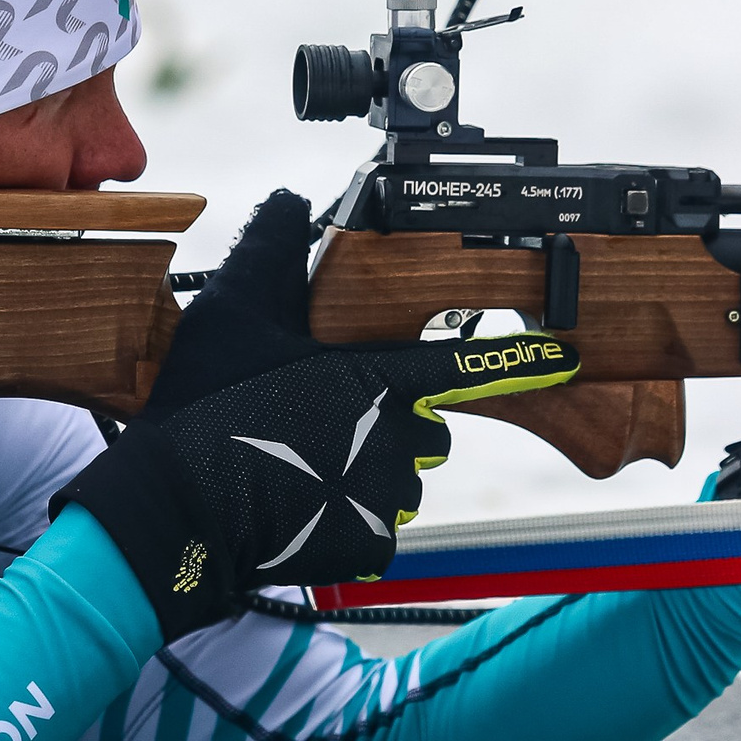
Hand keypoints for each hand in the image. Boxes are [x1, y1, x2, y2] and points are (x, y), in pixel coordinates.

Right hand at [56, 191, 578, 638]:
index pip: (460, 361)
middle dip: (390, 420)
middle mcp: (392, 433)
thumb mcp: (231, 311)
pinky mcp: (366, 539)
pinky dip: (345, 514)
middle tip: (324, 419)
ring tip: (302, 461)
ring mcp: (382, 492)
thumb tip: (288, 201)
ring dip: (367, 468)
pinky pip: (376, 522)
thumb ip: (271, 250)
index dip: (516, 360)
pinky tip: (297, 499)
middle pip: (424, 423)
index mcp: (372, 375)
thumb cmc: (206, 405)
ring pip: (401, 475)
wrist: (176, 504)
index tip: (564, 359)